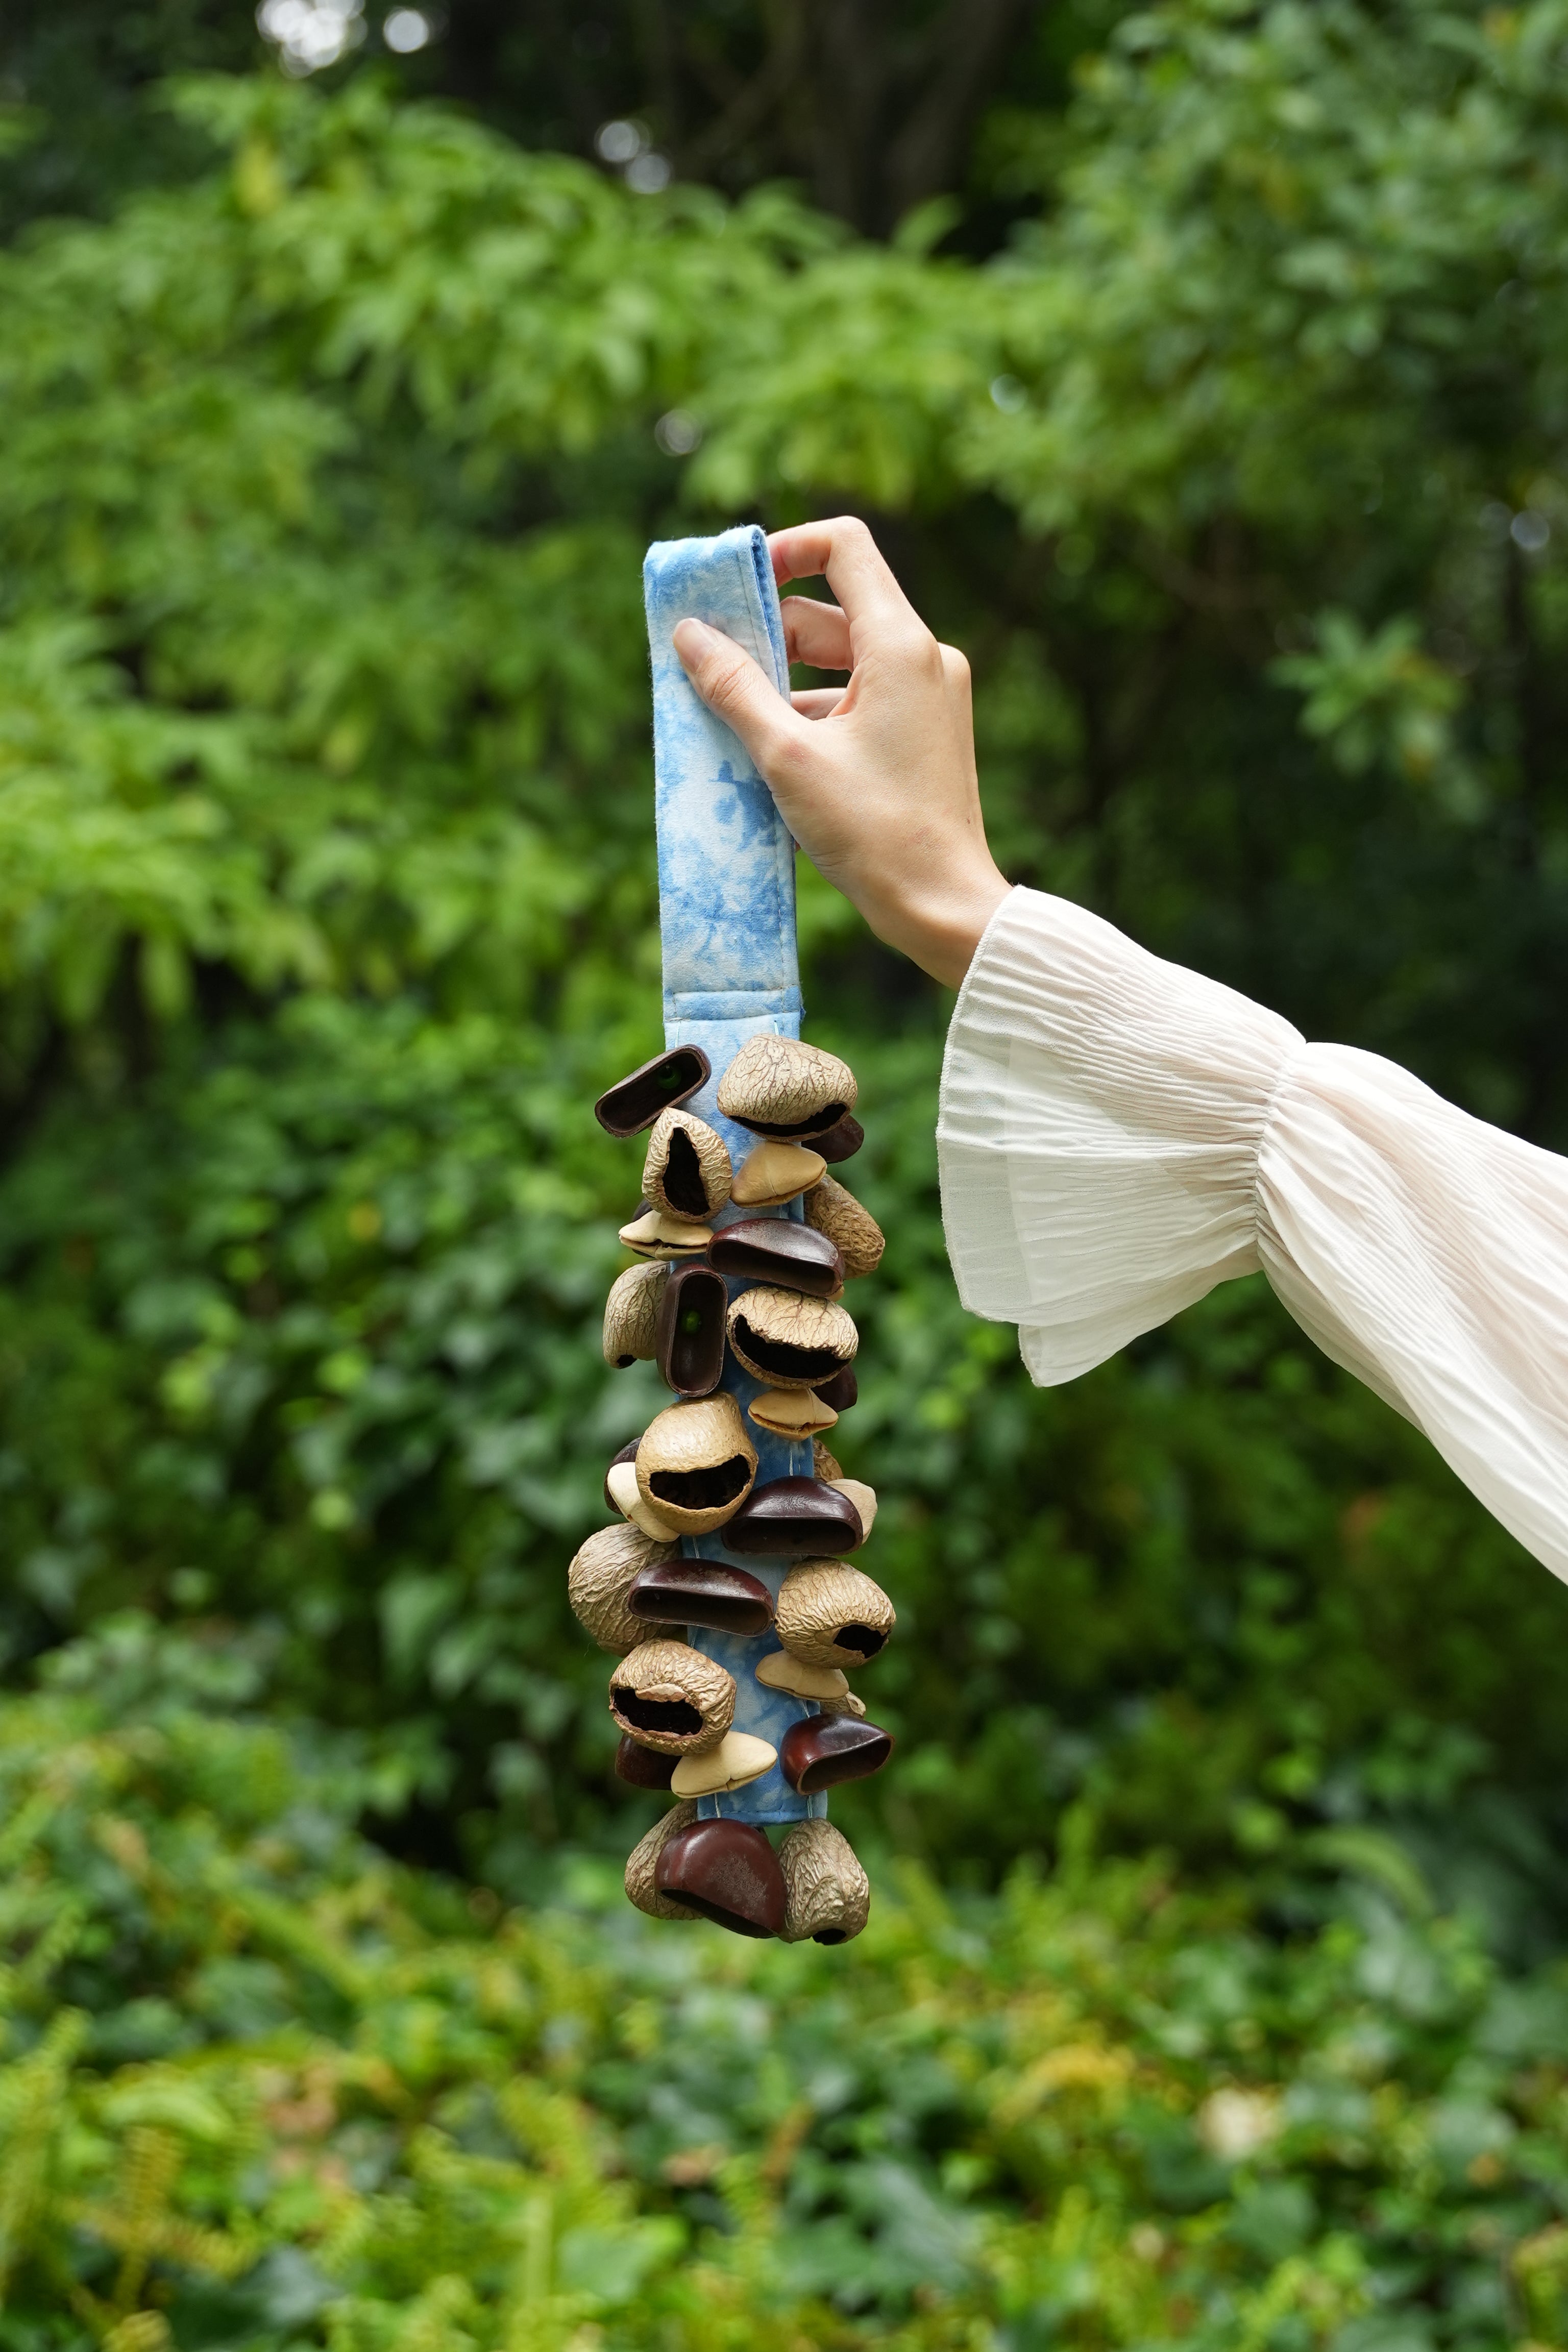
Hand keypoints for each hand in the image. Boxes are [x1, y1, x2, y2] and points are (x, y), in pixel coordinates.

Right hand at [672, 517, 1008, 988]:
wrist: (944, 907)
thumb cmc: (873, 833)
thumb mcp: (787, 756)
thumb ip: (734, 687)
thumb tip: (688, 633)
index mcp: (901, 646)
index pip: (843, 546)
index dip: (784, 550)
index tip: (737, 587)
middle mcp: (925, 658)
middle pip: (832, 611)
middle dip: (767, 633)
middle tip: (709, 667)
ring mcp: (930, 696)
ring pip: (841, 661)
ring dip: (783, 682)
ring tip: (730, 722)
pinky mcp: (924, 733)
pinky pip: (859, 699)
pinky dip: (813, 714)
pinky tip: (770, 755)